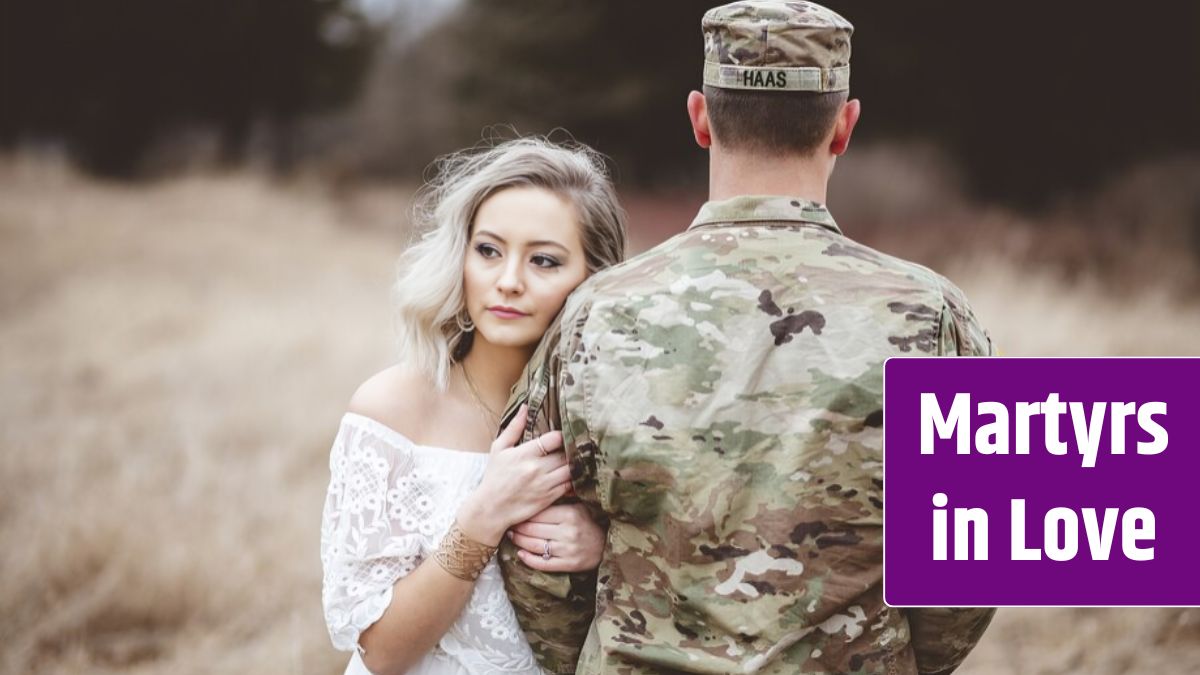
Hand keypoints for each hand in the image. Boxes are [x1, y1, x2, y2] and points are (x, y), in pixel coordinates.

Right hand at [457, 405, 568, 544]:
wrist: (490, 508)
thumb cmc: (494, 476)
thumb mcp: (499, 449)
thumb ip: (514, 428)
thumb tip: (525, 407)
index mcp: (525, 453)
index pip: (554, 438)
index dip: (562, 435)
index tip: (562, 436)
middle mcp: (537, 468)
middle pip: (566, 454)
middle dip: (571, 449)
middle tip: (576, 446)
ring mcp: (545, 484)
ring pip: (571, 469)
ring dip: (575, 464)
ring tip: (576, 459)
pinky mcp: (549, 498)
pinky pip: (570, 486)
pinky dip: (574, 479)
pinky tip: (574, 475)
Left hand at [508, 502, 604, 572]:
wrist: (608, 544)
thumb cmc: (590, 522)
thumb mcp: (578, 506)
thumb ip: (560, 501)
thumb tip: (534, 492)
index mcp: (570, 514)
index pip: (539, 513)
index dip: (524, 513)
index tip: (515, 511)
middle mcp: (568, 532)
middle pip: (533, 529)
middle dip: (518, 527)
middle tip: (509, 524)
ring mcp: (568, 550)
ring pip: (535, 545)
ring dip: (519, 541)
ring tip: (512, 536)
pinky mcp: (569, 565)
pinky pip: (543, 563)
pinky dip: (529, 559)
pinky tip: (521, 554)